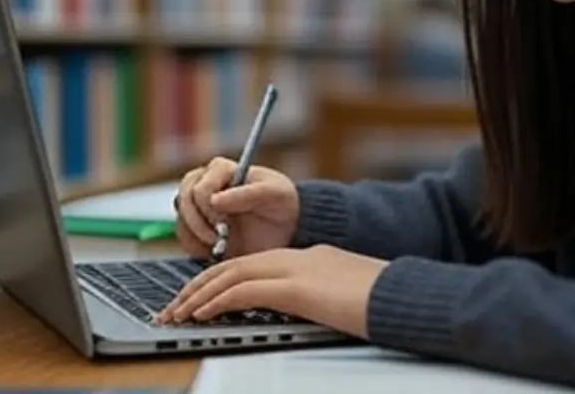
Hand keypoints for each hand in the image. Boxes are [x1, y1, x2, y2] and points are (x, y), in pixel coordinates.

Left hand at [158, 245, 389, 338]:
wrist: (402, 294)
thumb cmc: (380, 298)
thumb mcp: (340, 294)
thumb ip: (316, 294)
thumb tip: (301, 306)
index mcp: (302, 258)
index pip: (246, 265)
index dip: (214, 281)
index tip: (193, 300)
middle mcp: (293, 259)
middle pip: (231, 266)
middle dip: (196, 288)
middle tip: (172, 308)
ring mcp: (293, 270)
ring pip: (230, 276)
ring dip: (198, 296)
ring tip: (176, 313)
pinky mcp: (295, 288)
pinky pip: (244, 292)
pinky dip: (218, 302)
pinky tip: (202, 314)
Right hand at [174, 156, 299, 258]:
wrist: (283, 231)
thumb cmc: (281, 205)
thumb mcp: (275, 195)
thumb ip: (248, 194)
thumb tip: (214, 200)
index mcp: (222, 169)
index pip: (200, 188)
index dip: (208, 208)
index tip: (225, 224)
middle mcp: (204, 181)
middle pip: (183, 201)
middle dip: (200, 224)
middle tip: (220, 238)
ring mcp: (197, 203)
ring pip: (181, 220)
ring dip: (198, 237)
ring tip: (221, 245)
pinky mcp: (195, 225)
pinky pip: (183, 236)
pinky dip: (196, 247)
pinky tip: (216, 250)